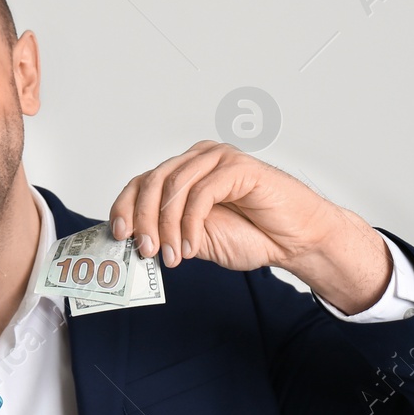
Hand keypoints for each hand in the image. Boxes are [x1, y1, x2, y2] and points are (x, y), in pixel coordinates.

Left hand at [108, 140, 392, 314]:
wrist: (295, 241)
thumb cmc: (252, 236)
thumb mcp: (196, 241)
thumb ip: (167, 235)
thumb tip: (132, 241)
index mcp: (184, 173)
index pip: (142, 182)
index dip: (125, 207)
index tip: (118, 235)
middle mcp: (198, 159)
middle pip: (152, 181)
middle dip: (143, 219)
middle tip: (145, 250)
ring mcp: (219, 159)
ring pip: (174, 186)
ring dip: (167, 225)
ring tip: (171, 255)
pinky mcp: (239, 167)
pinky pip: (202, 192)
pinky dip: (190, 223)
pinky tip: (191, 246)